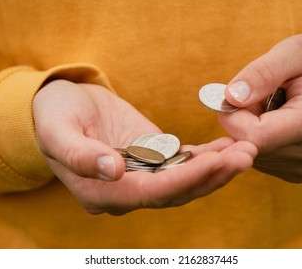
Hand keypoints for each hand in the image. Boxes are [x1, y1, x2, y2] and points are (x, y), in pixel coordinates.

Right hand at [33, 80, 256, 214]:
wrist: (59, 107)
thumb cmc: (53, 118)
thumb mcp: (58, 132)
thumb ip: (82, 156)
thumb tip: (115, 171)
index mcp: (102, 192)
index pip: (150, 193)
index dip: (184, 180)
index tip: (217, 162)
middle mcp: (127, 191)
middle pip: (176, 192)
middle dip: (212, 176)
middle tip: (247, 155)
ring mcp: (142, 176)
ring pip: (186, 181)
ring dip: (217, 168)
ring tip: (248, 150)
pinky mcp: (152, 158)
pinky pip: (184, 162)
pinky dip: (208, 156)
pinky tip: (231, 146)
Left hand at [219, 33, 301, 182]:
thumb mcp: (294, 51)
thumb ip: (262, 72)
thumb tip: (231, 97)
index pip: (252, 136)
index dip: (232, 115)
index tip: (236, 95)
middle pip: (249, 147)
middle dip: (241, 121)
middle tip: (257, 98)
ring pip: (251, 154)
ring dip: (248, 131)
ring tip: (269, 109)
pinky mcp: (298, 172)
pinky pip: (259, 160)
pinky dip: (257, 141)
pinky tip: (273, 124)